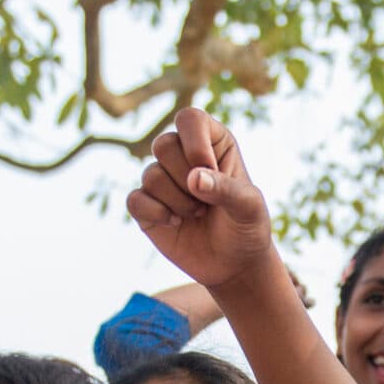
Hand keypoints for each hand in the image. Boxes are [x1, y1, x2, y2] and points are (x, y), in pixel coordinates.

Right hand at [126, 109, 281, 293]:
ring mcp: (162, 180)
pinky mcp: (146, 206)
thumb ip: (227, 189)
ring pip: (150, 174)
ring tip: (198, 214)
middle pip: (163, 144)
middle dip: (185, 178)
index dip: (195, 143)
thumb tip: (193, 178)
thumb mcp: (249, 208)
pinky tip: (175, 223)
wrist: (234, 265)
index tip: (210, 170)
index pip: (190, 119)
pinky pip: (135, 199)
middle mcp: (183, 155)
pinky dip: (156, 213)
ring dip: (178, 201)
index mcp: (212, 142)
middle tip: (207, 201)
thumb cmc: (246, 228)